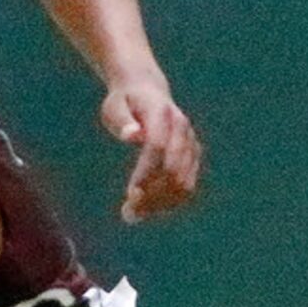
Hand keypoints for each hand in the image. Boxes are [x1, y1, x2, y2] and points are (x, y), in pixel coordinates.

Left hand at [101, 78, 202, 221]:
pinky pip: (188, 185)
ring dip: (161, 204)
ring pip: (184, 182)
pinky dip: (170, 202)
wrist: (147, 91)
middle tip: (127, 215)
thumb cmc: (124, 101)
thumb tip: (132, 135)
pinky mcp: (192, 156)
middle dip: (153, 194)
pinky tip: (147, 210)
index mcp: (162, 114)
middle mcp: (182, 130)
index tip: (129, 194)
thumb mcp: (114, 106)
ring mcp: (190, 143)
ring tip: (133, 215)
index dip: (146, 172)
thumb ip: (122, 120)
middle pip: (174, 169)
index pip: (157, 147)